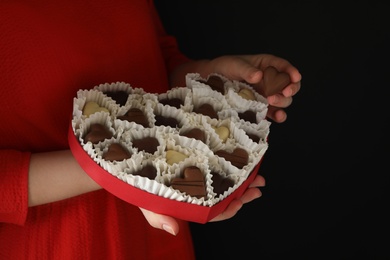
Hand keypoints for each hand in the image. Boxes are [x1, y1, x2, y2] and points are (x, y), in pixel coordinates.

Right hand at [139, 174, 265, 234]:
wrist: (132, 166)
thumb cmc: (141, 187)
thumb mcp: (148, 203)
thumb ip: (159, 218)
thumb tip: (174, 230)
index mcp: (190, 204)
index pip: (214, 211)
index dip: (230, 208)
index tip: (241, 200)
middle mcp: (198, 192)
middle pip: (225, 197)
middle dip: (243, 193)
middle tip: (258, 184)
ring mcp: (199, 178)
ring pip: (225, 182)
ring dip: (242, 180)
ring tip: (257, 174)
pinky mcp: (198, 162)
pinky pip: (217, 166)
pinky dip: (229, 164)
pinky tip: (239, 158)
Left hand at [203, 54, 301, 122]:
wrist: (211, 83)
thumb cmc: (224, 69)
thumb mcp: (235, 65)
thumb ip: (247, 70)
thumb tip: (259, 76)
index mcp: (267, 65)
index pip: (283, 67)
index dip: (292, 71)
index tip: (295, 77)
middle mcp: (270, 80)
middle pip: (289, 85)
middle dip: (290, 88)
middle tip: (284, 92)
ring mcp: (267, 95)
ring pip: (284, 99)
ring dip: (282, 101)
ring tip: (272, 101)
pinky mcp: (261, 108)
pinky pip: (274, 112)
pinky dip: (279, 115)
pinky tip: (278, 116)